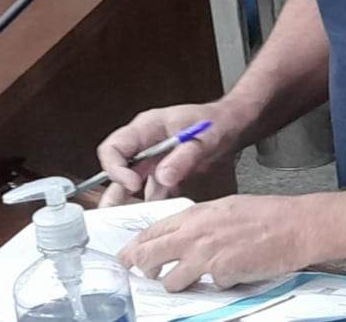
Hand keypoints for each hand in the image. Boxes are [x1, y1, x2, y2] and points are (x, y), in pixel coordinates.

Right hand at [96, 101, 245, 206]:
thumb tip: (164, 177)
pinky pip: (150, 191)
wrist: (231, 125)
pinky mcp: (162, 172)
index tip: (133, 184)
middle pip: (116, 169)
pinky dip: (152, 204)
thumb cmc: (216, 122)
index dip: (116, 168)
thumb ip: (184, 157)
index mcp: (147, 127)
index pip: (114, 147)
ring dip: (132, 203)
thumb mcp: (204, 138)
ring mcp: (152, 159)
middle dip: (115, 193)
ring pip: (131, 184)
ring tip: (134, 222)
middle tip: (116, 215)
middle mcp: (144, 144)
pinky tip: (157, 217)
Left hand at [118, 195, 308, 289]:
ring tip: (195, 278)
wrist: (296, 225)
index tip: (128, 255)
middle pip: (149, 256)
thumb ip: (201, 222)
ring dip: (179, 283)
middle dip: (141, 268)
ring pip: (171, 281)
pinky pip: (208, 287)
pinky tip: (232, 273)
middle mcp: (196, 234)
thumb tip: (181, 236)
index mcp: (197, 214)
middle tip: (143, 273)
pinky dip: (217, 284)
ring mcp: (206, 256)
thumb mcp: (227, 208)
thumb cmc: (268, 214)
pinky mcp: (221, 274)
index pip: (152, 231)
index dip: (136, 246)